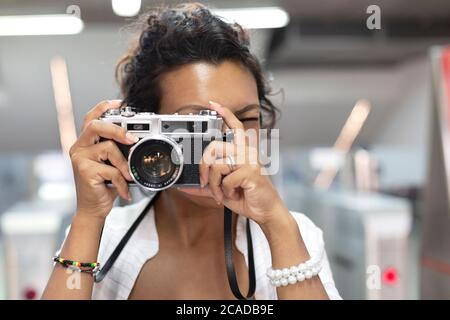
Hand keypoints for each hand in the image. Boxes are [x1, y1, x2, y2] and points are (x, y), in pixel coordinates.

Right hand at [69, 100, 137, 219]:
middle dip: (117, 129)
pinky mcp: (84, 172)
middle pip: (96, 125)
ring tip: (128, 176)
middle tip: (132, 139)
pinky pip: (112, 171)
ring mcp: (80, 159)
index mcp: (85, 142)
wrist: (93, 209)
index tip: (119, 102)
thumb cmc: (104, 185)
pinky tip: (124, 190)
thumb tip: (136, 139)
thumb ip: (117, 150)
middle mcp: (79, 147)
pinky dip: (122, 182)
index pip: (91, 117)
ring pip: (108, 148)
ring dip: (124, 163)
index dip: (104, 107)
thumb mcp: (111, 164)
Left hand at [197, 101, 289, 226]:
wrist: (265, 211)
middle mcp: (247, 152)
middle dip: (203, 167)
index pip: (234, 127)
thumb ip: (207, 185)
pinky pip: (226, 179)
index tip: (213, 104)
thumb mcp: (222, 190)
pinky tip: (234, 194)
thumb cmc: (247, 197)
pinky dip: (225, 191)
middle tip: (205, 182)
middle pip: (214, 146)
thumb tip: (186, 187)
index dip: (225, 114)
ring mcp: (249, 161)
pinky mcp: (251, 172)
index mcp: (242, 152)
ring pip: (217, 164)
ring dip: (214, 184)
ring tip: (220, 193)